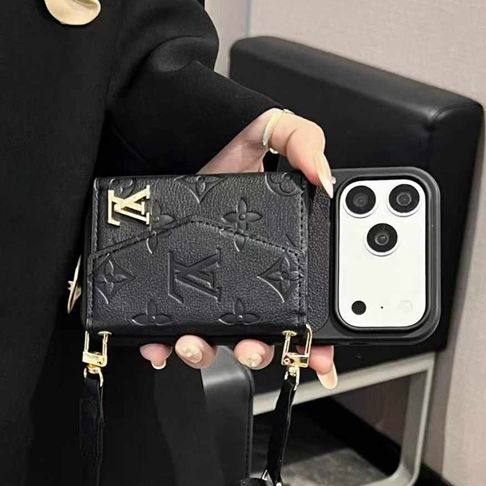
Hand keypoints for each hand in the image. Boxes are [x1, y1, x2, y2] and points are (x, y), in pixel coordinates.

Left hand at [140, 108, 336, 389]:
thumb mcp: (270, 131)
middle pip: (259, 334)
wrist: (169, 143)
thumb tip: (327, 179)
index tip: (319, 353)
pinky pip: (166, 330)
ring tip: (196, 342)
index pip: (304, 306)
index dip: (314, 338)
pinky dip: (162, 346)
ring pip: (213, 340)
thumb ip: (304, 142)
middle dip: (259, 352)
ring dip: (207, 353)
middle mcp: (242, 278)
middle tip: (253, 347)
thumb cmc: (221, 143)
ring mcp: (204, 287)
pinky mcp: (168, 288)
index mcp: (276, 254)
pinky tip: (158, 344)